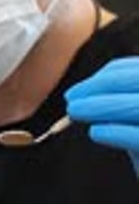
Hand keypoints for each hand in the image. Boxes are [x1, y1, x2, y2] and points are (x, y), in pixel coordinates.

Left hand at [65, 57, 138, 175]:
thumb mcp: (135, 121)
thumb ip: (120, 104)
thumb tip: (86, 92)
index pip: (137, 71)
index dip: (106, 76)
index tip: (79, 90)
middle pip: (136, 80)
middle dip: (99, 87)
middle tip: (71, 101)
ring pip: (137, 106)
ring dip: (101, 106)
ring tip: (74, 113)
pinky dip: (116, 132)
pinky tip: (95, 133)